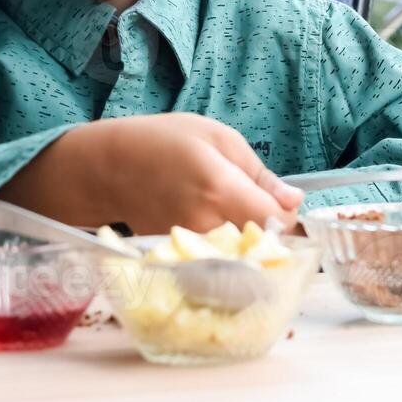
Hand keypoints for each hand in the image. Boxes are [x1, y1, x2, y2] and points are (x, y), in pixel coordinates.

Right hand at [0, 112, 303, 234]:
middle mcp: (205, 224)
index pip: (276, 221)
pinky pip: (216, 263)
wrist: (106, 167)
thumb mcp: (218, 138)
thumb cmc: (163, 141)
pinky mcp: (177, 259)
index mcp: (219, 187)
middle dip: (269, 233)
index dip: (286, 215)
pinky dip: (223, 252)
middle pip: (261, 246)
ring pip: (240, 258)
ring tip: (229, 217)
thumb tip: (294, 202)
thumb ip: (259, 173)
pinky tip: (211, 229)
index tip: (278, 203)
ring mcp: (189, 247)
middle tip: (256, 210)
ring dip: (246, 244)